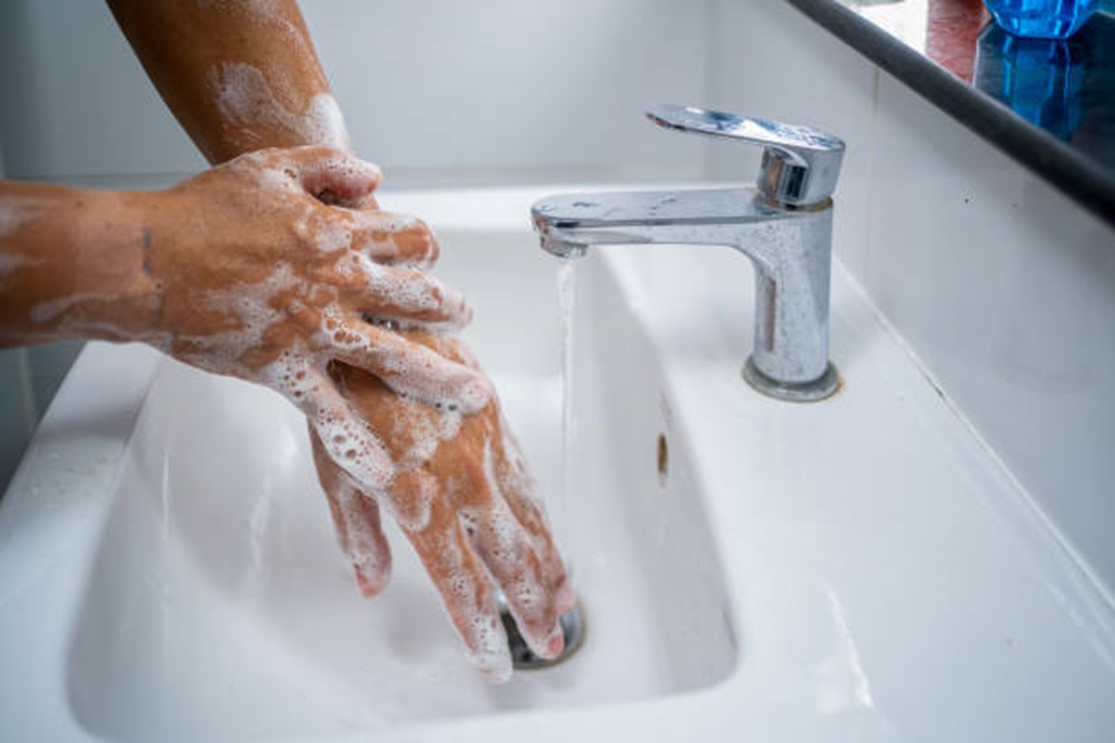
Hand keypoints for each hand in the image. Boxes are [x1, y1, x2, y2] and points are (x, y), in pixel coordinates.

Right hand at [141, 146, 491, 489]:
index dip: (428, 247)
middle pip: (420, 297)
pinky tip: (383, 475)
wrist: (146, 263)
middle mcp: (339, 281)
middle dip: (452, 311)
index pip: (412, 239)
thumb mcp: (271, 166)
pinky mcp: (284, 369)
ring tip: (473, 396)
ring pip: (397, 357)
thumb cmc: (200, 211)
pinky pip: (329, 414)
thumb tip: (376, 174)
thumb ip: (329, 165)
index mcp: (339, 231)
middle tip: (466, 321)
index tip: (430, 257)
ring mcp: (315, 329)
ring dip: (440, 378)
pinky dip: (355, 447)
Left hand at [309, 332, 573, 682]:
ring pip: (530, 522)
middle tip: (548, 640)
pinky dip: (544, 517)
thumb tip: (369, 582)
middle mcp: (463, 480)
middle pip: (510, 560)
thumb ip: (360, 531)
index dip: (481, 629)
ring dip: (549, 566)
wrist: (379, 317)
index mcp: (420, 500)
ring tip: (564, 601)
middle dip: (532, 607)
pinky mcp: (497, 422)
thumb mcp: (336, 467)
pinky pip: (528, 480)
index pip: (461, 583)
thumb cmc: (346, 387)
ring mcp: (487, 450)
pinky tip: (551, 535)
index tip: (495, 660)